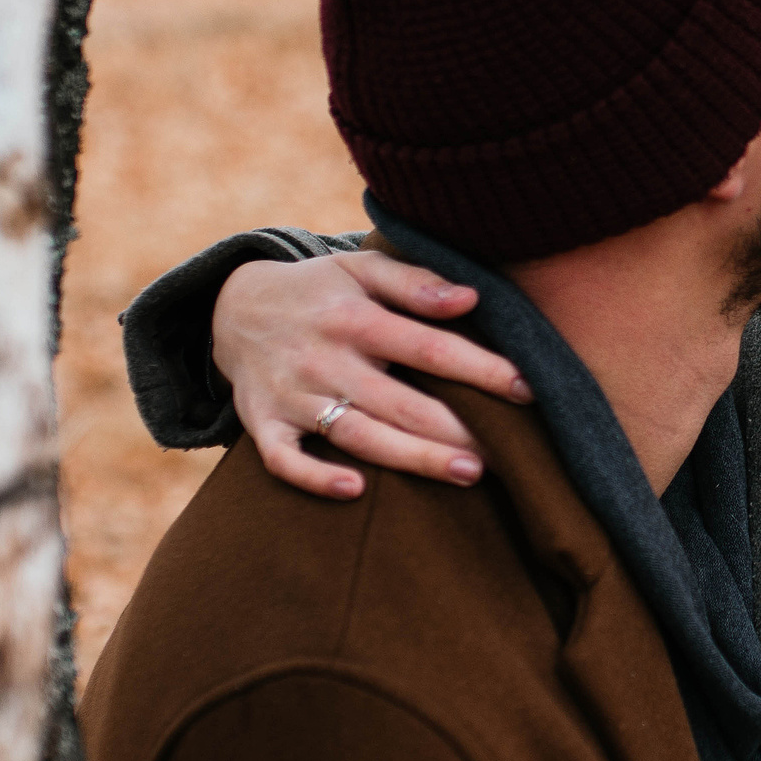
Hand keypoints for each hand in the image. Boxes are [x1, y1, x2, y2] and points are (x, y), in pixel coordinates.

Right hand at [213, 251, 531, 500]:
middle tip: (510, 455)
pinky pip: (284, 460)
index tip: (527, 388)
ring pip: (355, 434)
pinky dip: (314, 477)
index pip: (427, 346)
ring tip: (467, 474)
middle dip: (455, 429)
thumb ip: (415, 281)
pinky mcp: (263, 424)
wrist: (233, 308)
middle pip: (399, 401)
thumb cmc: (319, 291)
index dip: (478, 368)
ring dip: (410, 458)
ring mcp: (292, 395)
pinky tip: (355, 491)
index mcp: (354, 318)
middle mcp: (324, 358)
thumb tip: (471, 298)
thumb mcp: (360, 269)